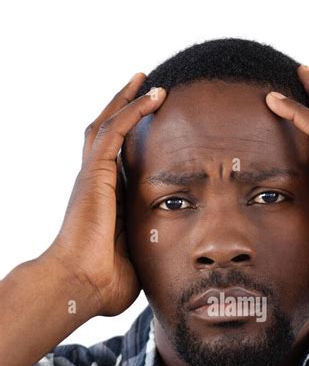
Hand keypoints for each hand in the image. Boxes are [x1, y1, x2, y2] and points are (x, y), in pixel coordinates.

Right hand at [46, 74, 166, 316]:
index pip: (119, 161)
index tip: (152, 129)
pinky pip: (114, 132)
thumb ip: (148, 251)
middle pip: (107, 134)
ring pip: (108, 125)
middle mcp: (96, 184)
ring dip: (129, 101)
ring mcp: (92, 177)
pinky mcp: (94, 175)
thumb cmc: (103, 284)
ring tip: (149, 80)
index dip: (133, 141)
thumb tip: (171, 262)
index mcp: (105, 202)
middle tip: (146, 87)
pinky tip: (153, 94)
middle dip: (124, 108)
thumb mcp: (135, 261)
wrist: (79, 285)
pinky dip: (133, 110)